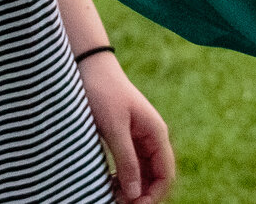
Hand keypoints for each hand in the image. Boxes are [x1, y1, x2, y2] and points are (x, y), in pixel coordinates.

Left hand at [78, 53, 173, 203]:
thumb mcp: (114, 128)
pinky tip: (107, 183)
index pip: (166, 175)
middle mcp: (151, 138)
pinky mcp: (125, 139)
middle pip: (155, 178)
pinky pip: (129, 166)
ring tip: (109, 195)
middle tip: (117, 202)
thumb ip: (126, 160)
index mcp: (156, 133)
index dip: (153, 195)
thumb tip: (135, 194)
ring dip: (130, 188)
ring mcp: (139, 139)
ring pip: (142, 174)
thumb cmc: (103, 92)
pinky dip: (121, 178)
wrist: (89, 66)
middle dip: (141, 194)